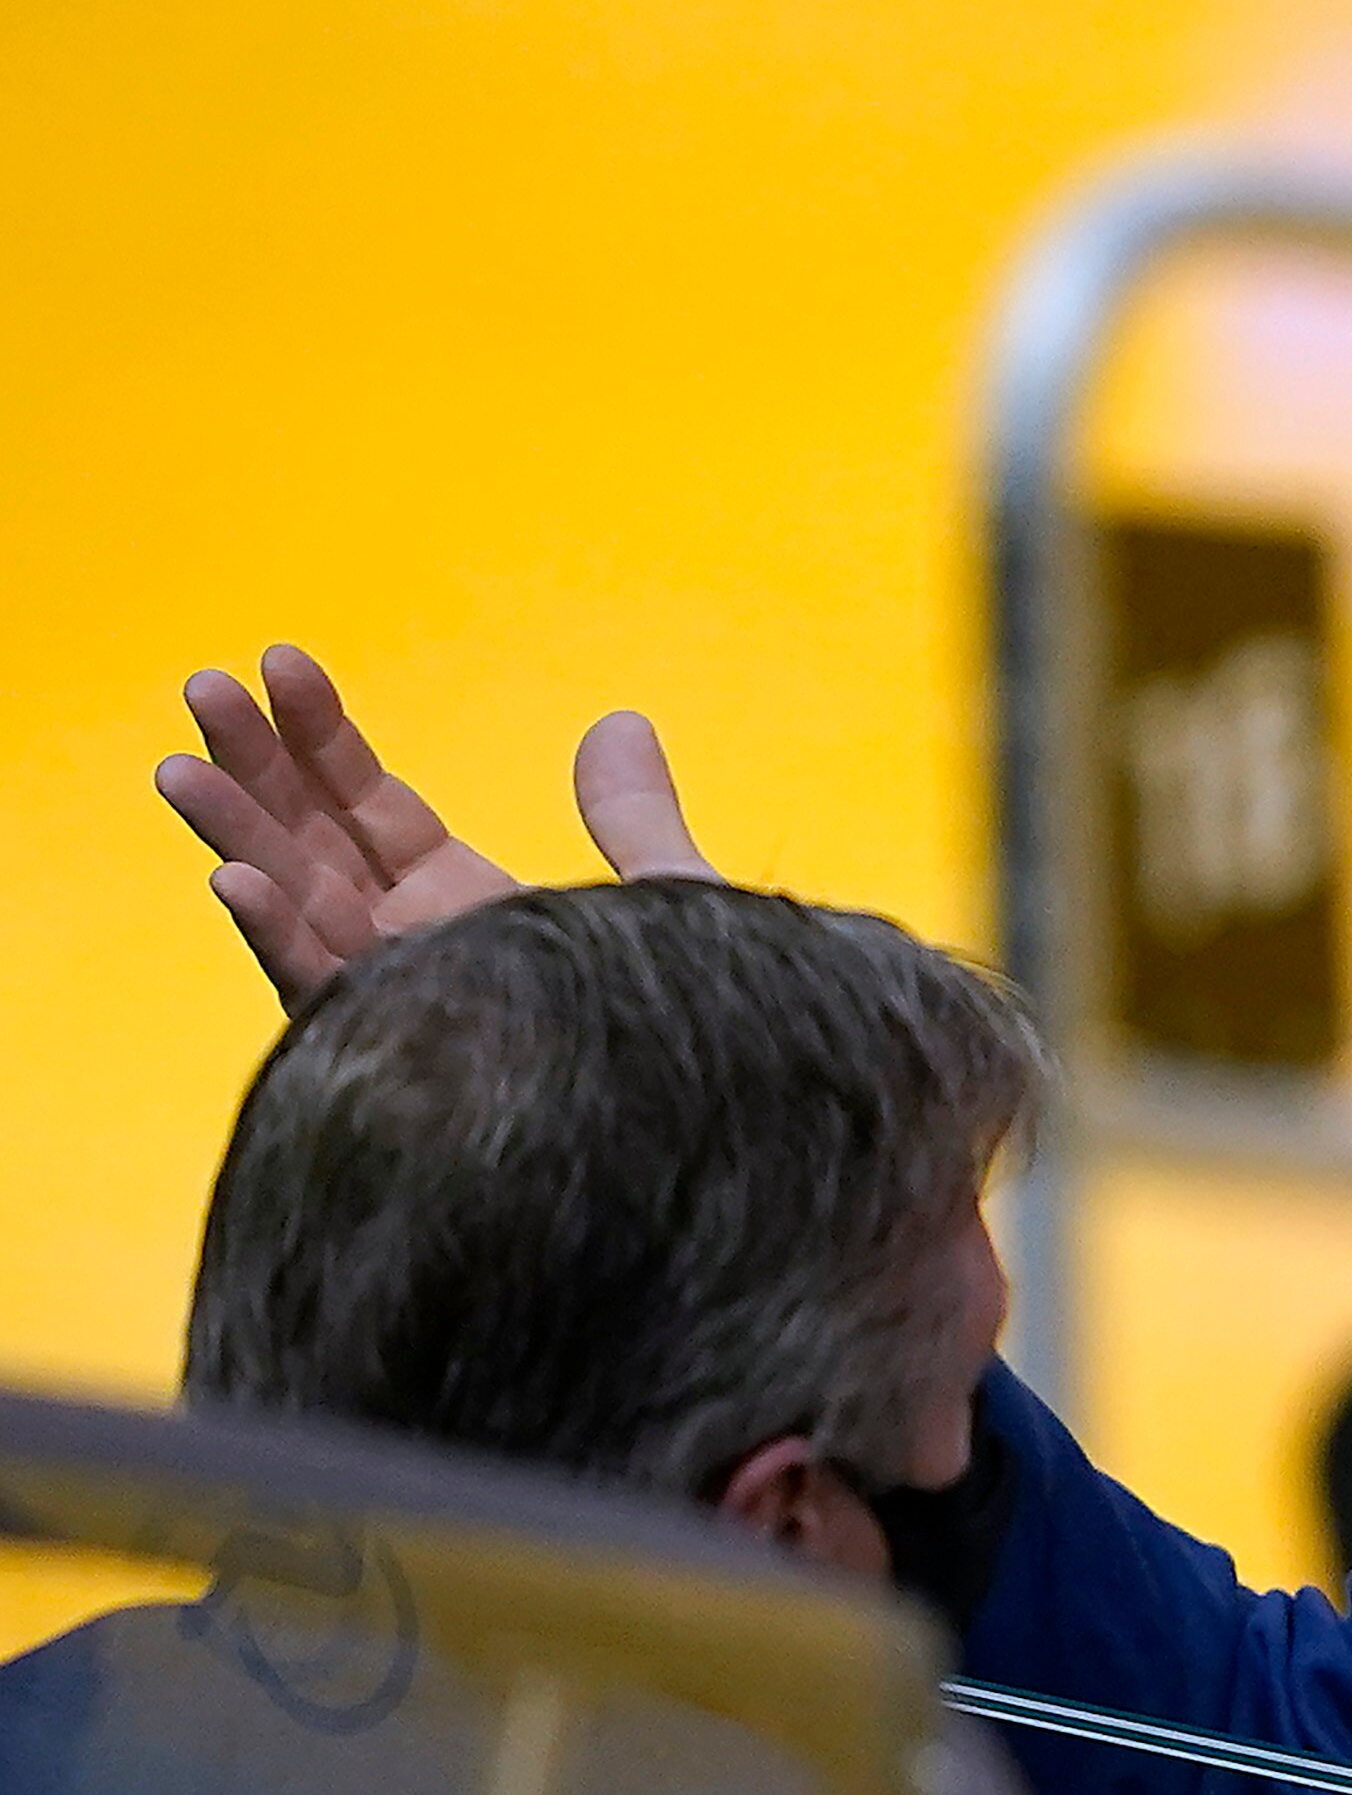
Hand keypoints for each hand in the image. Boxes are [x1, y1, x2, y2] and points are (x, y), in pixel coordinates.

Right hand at [153, 642, 715, 1010]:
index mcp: (467, 908)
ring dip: (238, 839)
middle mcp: (419, 951)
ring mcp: (404, 1003)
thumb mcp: (669, 899)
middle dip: (255, 768)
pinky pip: (329, 996)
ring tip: (180, 770)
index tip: (279, 660)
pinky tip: (237, 881)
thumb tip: (621, 721)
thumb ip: (633, 818)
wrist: (729, 1134)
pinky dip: (282, 939)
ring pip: (299, 910)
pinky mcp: (404, 1059)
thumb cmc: (704, 1032)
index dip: (321, 737)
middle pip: (312, 844)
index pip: (369, 808)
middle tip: (202, 687)